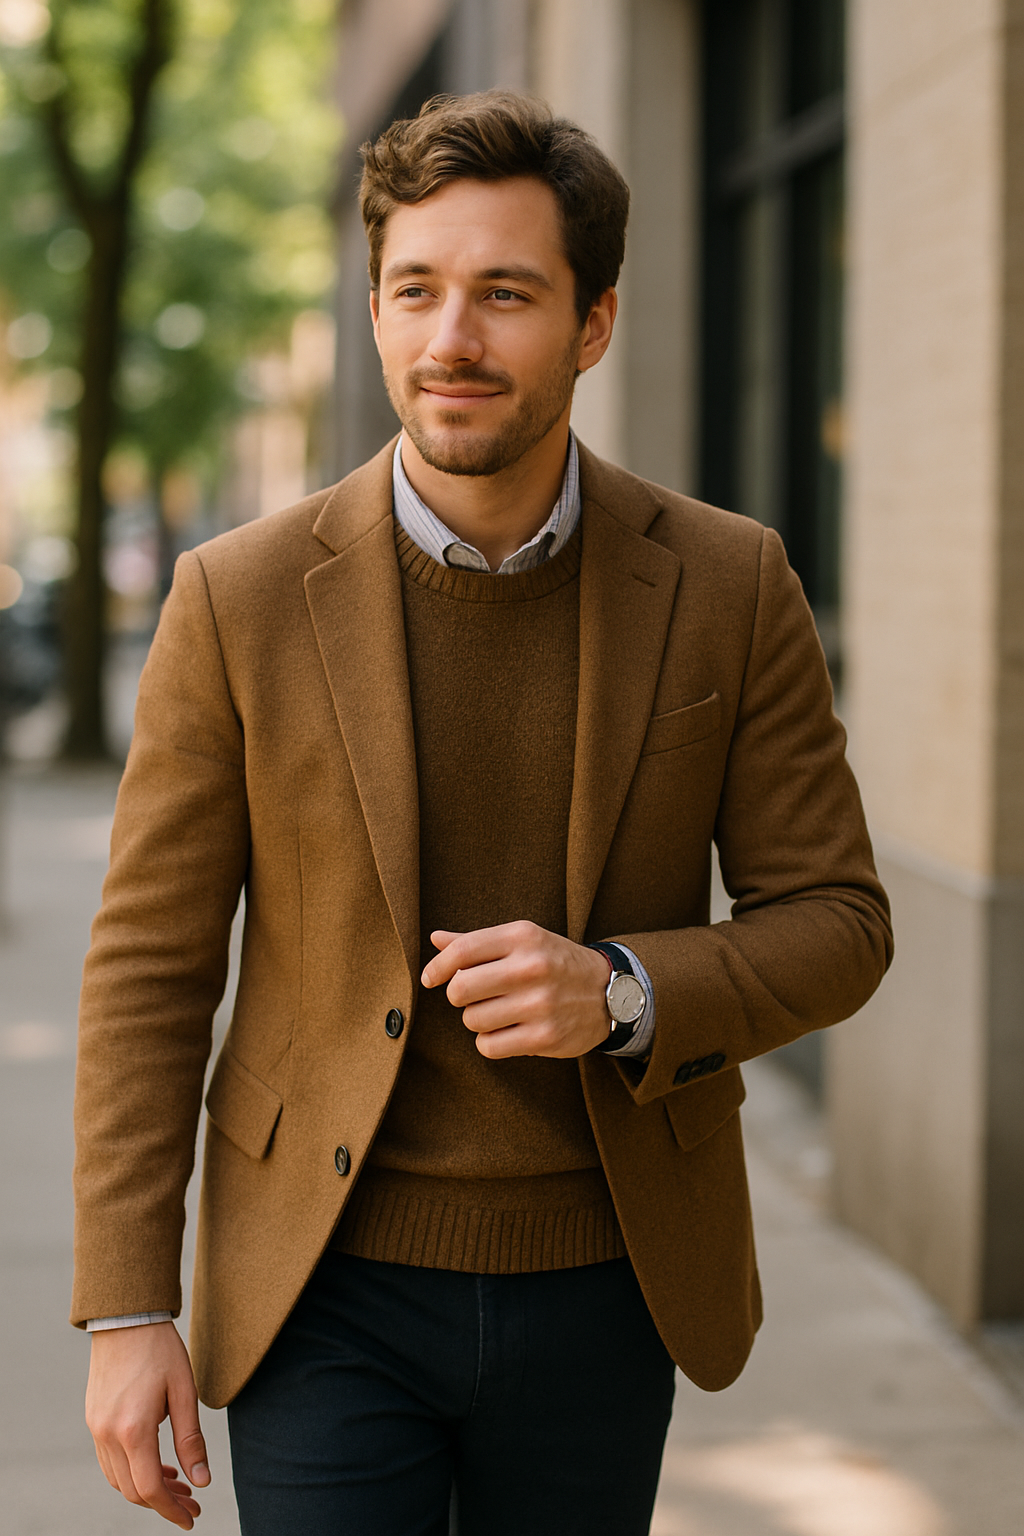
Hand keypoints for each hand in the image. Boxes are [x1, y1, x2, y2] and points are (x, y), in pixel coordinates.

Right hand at [86, 1321, 209, 1528]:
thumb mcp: (184, 1392)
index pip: (150, 1489)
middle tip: (191, 1503)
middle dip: (163, 1503)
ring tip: (177, 1484)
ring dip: (146, 1489)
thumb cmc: (160, 1350)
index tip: (191, 1518)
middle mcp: (108, 1435)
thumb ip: (191, 1440)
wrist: (126, 1318)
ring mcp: (96, 1428)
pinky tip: (155, 1464)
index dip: (172, 1510)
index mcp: (133, 1429)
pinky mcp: (93, 1420)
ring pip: (118, 1479)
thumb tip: (201, 1481)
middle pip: (132, 1491)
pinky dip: (131, 1472)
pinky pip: (109, 1462)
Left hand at [421, 921, 611, 1058]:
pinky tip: (506, 1032)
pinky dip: (490, 1042)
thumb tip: (435, 939)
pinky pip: (489, 1046)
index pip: (463, 951)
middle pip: (460, 989)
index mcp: (523, 937)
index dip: (438, 967)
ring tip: (498, 1012)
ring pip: (472, 1020)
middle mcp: (531, 967)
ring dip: (477, 1019)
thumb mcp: (524, 941)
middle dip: (458, 996)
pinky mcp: (545, 1036)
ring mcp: (539, 1004)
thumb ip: (478, 942)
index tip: (430, 978)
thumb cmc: (555, 963)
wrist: (610, 993)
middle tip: (472, 996)